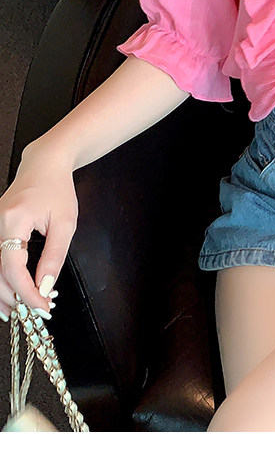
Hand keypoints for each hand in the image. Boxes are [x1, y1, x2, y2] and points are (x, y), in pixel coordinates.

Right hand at [0, 148, 78, 319]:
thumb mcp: (65, 222)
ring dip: (4, 291)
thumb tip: (45, 286)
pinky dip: (2, 277)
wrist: (45, 164)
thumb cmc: (57, 189)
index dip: (26, 291)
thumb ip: (54, 255)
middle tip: (34, 313)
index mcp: (13, 220)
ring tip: (19, 310)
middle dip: (13, 296)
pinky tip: (10, 292)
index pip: (12, 267)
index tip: (41, 306)